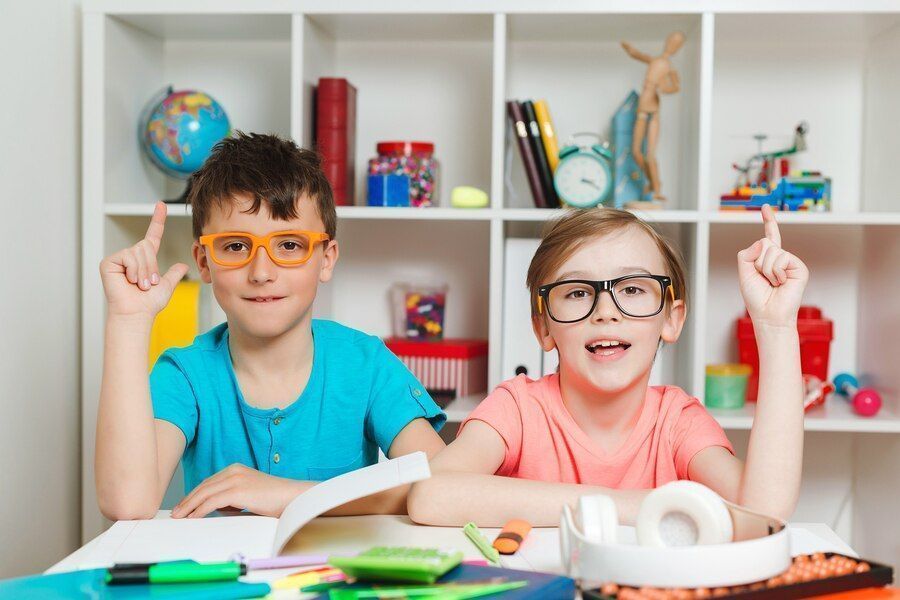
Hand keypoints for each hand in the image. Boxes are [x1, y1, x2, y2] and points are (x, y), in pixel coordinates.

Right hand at [99, 202, 188, 317]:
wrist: (137, 314)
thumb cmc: (148, 303)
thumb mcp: (166, 286)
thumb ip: (173, 274)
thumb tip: (183, 265)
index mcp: (144, 259)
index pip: (153, 235)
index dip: (158, 220)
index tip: (161, 204)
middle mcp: (131, 256)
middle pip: (146, 246)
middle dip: (152, 266)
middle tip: (147, 283)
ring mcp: (119, 259)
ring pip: (139, 251)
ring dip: (144, 271)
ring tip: (139, 285)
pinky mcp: (109, 262)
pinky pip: (128, 256)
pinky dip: (134, 270)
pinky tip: (129, 281)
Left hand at [171, 464, 307, 518]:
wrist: (292, 497)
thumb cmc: (275, 499)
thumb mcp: (249, 495)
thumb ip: (233, 497)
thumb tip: (218, 508)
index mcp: (236, 469)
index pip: (208, 482)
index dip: (194, 495)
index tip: (184, 506)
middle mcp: (233, 471)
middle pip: (203, 486)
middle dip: (187, 500)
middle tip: (176, 513)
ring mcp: (235, 479)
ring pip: (204, 493)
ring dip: (189, 506)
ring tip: (179, 517)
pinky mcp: (237, 490)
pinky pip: (211, 502)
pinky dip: (199, 510)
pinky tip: (192, 518)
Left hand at [736, 204, 808, 327]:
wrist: (769, 315)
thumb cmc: (757, 297)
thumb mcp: (744, 273)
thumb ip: (746, 254)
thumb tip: (763, 241)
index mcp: (767, 258)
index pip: (768, 236)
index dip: (768, 221)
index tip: (765, 207)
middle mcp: (781, 257)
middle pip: (763, 243)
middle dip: (757, 262)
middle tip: (763, 279)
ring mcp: (791, 261)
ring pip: (770, 250)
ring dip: (765, 269)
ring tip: (772, 283)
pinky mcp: (799, 267)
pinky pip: (780, 258)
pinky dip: (775, 272)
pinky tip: (781, 283)